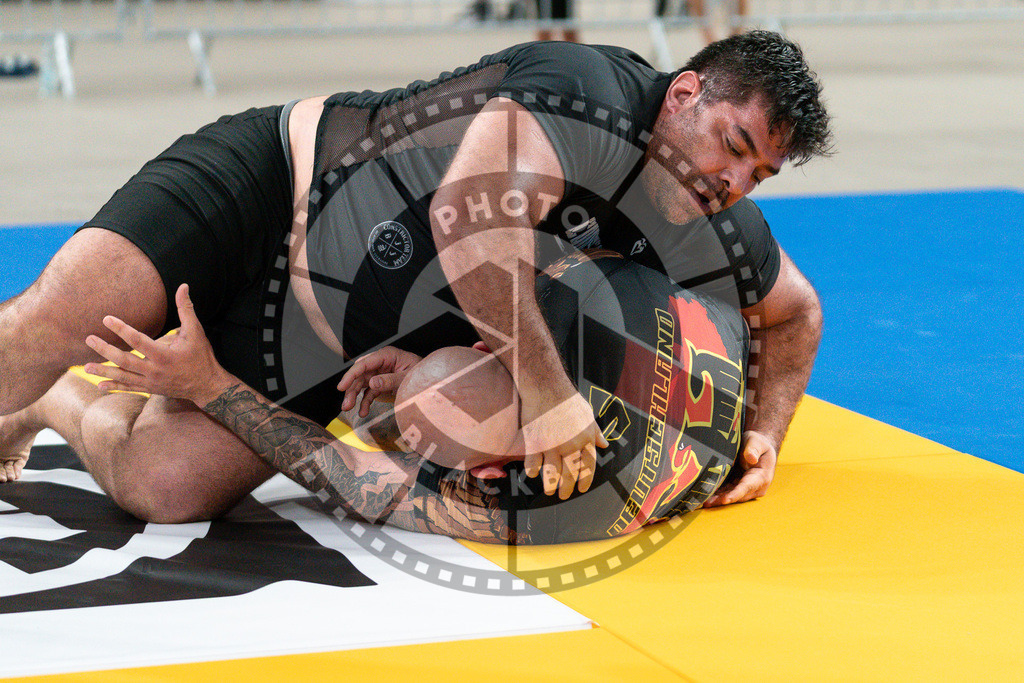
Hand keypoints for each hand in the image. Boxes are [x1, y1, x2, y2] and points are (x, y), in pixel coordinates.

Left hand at [83, 284, 234, 405]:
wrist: (208, 385)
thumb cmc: (201, 356)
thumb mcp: (196, 332)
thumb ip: (186, 309)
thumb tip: (183, 286)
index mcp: (164, 355)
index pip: (138, 340)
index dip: (121, 329)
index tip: (106, 319)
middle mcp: (155, 370)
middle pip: (124, 360)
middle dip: (105, 350)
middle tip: (89, 339)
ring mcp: (151, 382)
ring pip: (123, 376)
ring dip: (104, 371)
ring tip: (85, 367)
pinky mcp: (151, 389)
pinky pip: (129, 388)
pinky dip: (114, 387)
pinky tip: (100, 385)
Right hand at [338, 346, 422, 416]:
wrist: (431, 380)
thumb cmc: (422, 374)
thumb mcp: (407, 377)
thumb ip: (390, 380)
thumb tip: (372, 383)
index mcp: (386, 355)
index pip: (364, 364)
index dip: (351, 375)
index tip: (341, 387)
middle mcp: (380, 363)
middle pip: (360, 374)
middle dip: (350, 389)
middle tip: (345, 405)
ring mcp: (380, 373)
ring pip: (361, 384)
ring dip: (354, 396)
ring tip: (349, 409)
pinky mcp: (381, 383)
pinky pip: (369, 392)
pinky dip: (365, 402)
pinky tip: (363, 412)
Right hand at [516, 391, 608, 499]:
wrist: (547, 387)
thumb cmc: (568, 399)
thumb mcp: (587, 414)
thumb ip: (595, 432)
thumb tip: (605, 444)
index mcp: (585, 439)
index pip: (588, 466)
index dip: (585, 480)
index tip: (581, 489)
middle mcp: (570, 445)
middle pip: (570, 474)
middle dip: (567, 489)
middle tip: (563, 495)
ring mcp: (552, 445)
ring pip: (552, 474)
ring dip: (550, 486)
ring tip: (549, 491)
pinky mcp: (535, 443)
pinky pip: (533, 464)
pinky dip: (532, 471)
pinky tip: (532, 474)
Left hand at [703, 430, 776, 506]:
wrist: (757, 446)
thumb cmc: (758, 443)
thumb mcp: (756, 442)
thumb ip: (753, 449)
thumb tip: (751, 458)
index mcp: (762, 477)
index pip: (747, 487)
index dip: (735, 494)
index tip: (724, 500)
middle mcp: (756, 486)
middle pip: (737, 495)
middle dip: (722, 499)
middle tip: (706, 502)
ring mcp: (747, 488)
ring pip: (730, 495)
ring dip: (717, 499)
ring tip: (702, 502)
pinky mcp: (738, 487)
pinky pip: (727, 492)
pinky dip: (717, 495)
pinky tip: (705, 496)